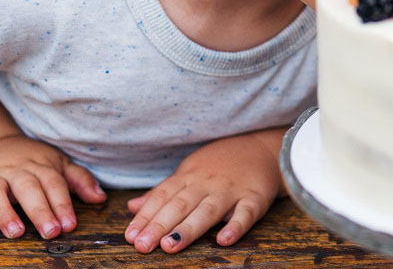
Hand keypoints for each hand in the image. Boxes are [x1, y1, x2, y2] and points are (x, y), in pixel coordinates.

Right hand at [0, 134, 106, 238]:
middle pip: (28, 187)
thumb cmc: (32, 161)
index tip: (70, 225)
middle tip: (50, 232)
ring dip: (5, 212)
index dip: (63, 204)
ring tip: (16, 232)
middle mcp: (15, 171)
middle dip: (40, 210)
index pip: (53, 183)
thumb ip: (79, 180)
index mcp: (39, 166)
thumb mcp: (58, 164)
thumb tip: (100, 198)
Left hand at [123, 129, 281, 252]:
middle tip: (143, 245)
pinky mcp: (255, 197)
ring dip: (189, 228)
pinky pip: (246, 213)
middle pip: (180, 204)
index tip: (131, 236)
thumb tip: (132, 207)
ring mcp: (231, 190)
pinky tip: (224, 240)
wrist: (262, 146)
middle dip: (160, 225)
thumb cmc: (220, 163)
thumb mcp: (189, 171)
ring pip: (208, 210)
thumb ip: (163, 192)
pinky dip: (236, 226)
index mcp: (188, 176)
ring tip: (171, 245)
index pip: (162, 196)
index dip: (145, 216)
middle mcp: (207, 182)